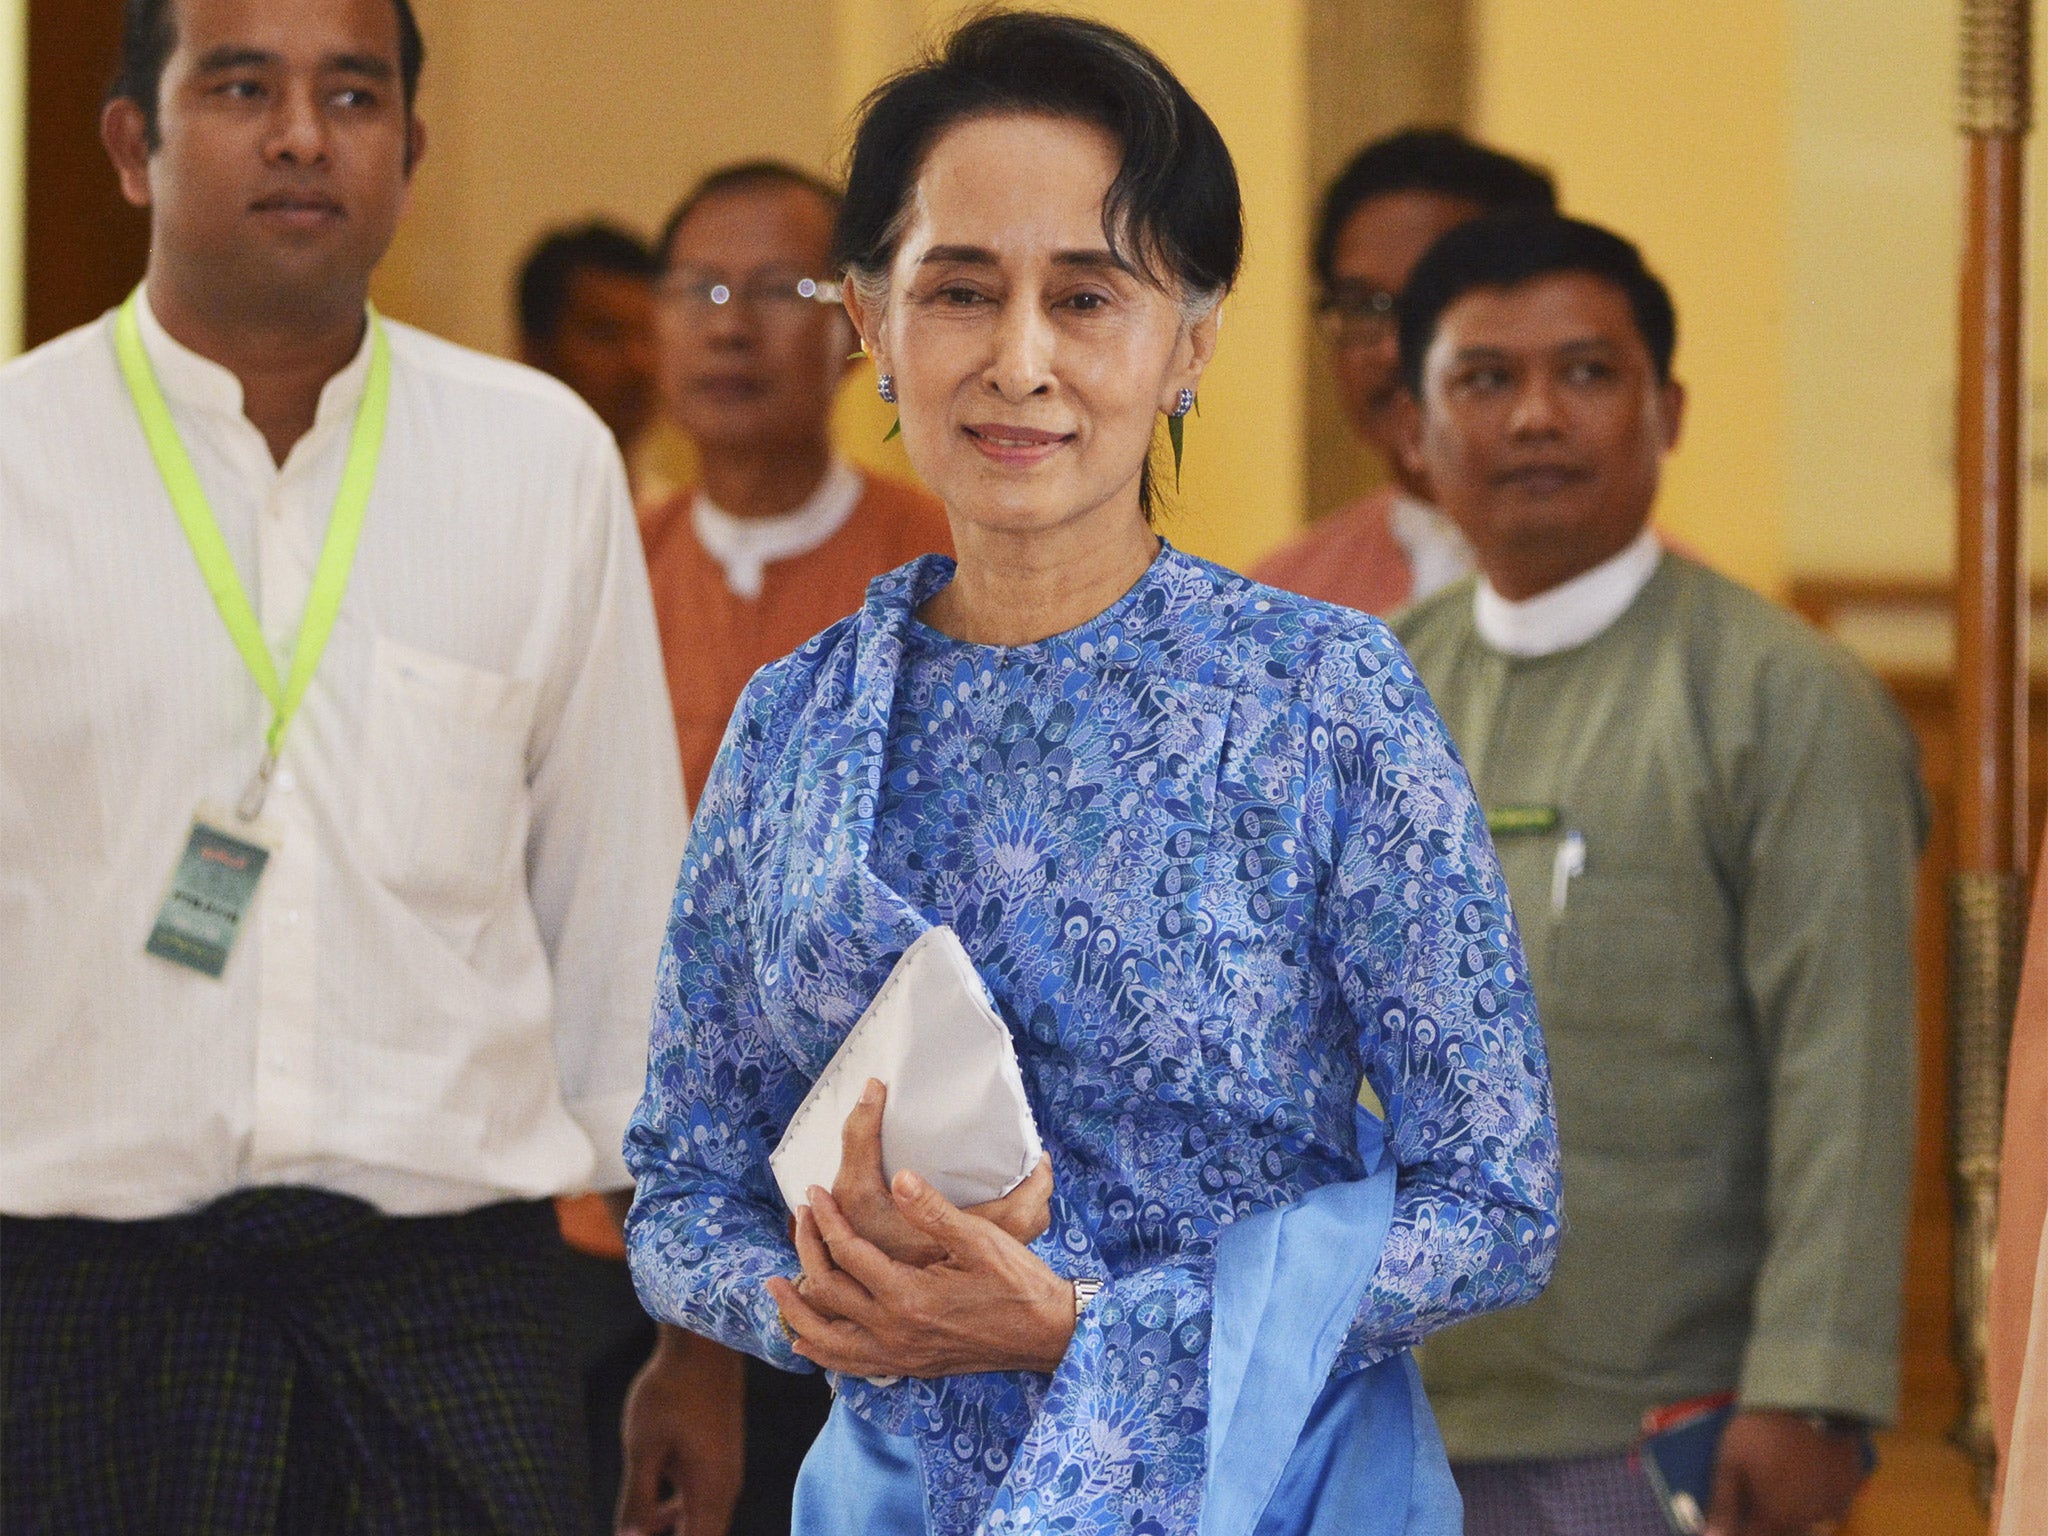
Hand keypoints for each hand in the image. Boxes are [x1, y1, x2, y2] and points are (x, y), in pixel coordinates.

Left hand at [616, 1324, 744, 1535]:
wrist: (705, 1344)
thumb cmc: (670, 1392)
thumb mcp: (643, 1447)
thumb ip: (637, 1499)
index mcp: (709, 1491)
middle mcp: (725, 1487)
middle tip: (636, 1533)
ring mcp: (725, 1471)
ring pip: (703, 1521)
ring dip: (677, 1531)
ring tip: (640, 1531)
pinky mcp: (719, 1457)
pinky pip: (703, 1500)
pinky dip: (680, 1513)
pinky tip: (656, 1513)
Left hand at [765, 1172, 1075, 1377]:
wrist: (1046, 1334)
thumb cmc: (1017, 1282)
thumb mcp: (979, 1239)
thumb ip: (932, 1210)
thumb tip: (897, 1178)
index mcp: (908, 1296)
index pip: (848, 1253)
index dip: (826, 1219)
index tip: (814, 1193)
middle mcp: (895, 1331)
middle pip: (828, 1291)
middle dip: (806, 1251)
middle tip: (799, 1219)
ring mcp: (899, 1355)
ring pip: (827, 1339)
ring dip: (796, 1311)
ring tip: (773, 1286)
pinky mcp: (908, 1367)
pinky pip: (850, 1366)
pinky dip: (822, 1351)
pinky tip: (807, 1340)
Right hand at [825, 1079, 1051, 1265]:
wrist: (847, 1310)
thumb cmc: (856, 1245)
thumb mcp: (854, 1188)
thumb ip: (862, 1138)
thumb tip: (874, 1087)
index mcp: (966, 1234)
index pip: (1028, 1204)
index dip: (1040, 1177)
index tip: (1040, 1153)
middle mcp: (978, 1257)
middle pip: (1033, 1220)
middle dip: (1037, 1191)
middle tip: (1033, 1164)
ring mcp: (974, 1271)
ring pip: (1020, 1238)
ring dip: (1024, 1211)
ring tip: (1019, 1184)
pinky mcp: (966, 1280)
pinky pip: (1000, 1252)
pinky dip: (1000, 1233)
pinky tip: (986, 1215)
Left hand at [1704, 1410, 1866, 1535]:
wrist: (1809, 1401)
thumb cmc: (1761, 1433)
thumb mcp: (1730, 1464)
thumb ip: (1723, 1506)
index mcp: (1775, 1519)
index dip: (1741, 1533)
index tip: (1737, 1524)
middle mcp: (1807, 1522)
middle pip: (1786, 1535)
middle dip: (1770, 1527)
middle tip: (1760, 1509)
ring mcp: (1833, 1507)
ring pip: (1813, 1528)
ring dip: (1796, 1522)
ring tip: (1782, 1500)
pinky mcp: (1851, 1490)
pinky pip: (1835, 1509)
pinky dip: (1820, 1507)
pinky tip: (1809, 1489)